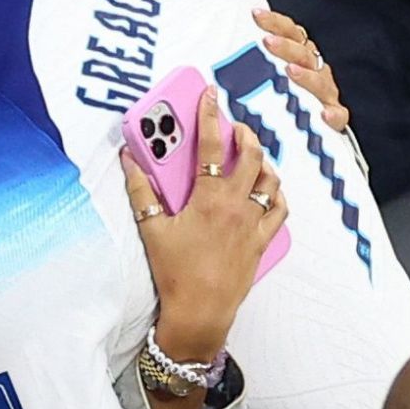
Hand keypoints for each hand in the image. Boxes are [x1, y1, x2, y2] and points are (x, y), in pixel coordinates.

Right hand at [123, 86, 287, 364]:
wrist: (200, 313)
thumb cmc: (174, 273)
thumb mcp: (151, 230)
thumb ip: (139, 190)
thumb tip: (129, 160)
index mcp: (209, 199)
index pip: (213, 145)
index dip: (211, 115)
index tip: (212, 95)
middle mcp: (237, 207)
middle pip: (252, 156)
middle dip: (245, 134)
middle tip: (235, 126)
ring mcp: (254, 224)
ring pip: (270, 180)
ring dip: (263, 162)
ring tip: (251, 155)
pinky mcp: (262, 242)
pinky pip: (280, 210)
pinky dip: (276, 193)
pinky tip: (268, 189)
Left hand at [255, 8, 349, 131]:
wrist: (316, 132)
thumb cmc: (284, 101)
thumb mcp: (267, 80)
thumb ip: (254, 65)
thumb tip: (223, 50)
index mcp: (301, 56)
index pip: (291, 33)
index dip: (275, 22)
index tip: (256, 15)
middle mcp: (316, 71)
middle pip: (304, 53)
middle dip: (286, 46)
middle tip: (267, 41)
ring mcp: (326, 94)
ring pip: (320, 81)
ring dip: (305, 75)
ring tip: (290, 71)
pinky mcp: (335, 118)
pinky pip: (337, 115)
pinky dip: (332, 114)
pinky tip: (324, 114)